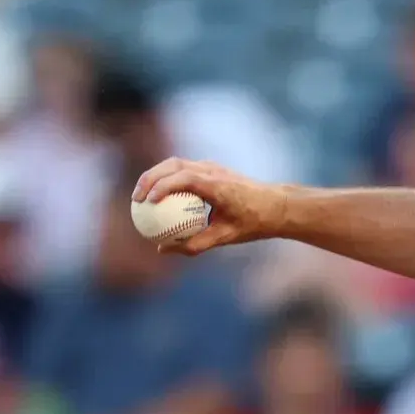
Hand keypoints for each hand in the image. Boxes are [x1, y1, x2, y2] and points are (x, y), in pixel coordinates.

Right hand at [132, 157, 290, 255]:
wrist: (278, 205)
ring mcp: (212, 166)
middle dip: (150, 179)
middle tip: (136, 200)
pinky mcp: (211, 168)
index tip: (147, 202)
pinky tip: (158, 196)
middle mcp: (213, 170)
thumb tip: (162, 249)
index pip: (184, 178)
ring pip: (176, 163)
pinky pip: (183, 169)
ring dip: (156, 176)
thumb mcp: (226, 237)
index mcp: (218, 185)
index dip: (162, 186)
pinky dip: (167, 178)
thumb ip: (195, 245)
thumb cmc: (254, 222)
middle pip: (173, 165)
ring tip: (141, 196)